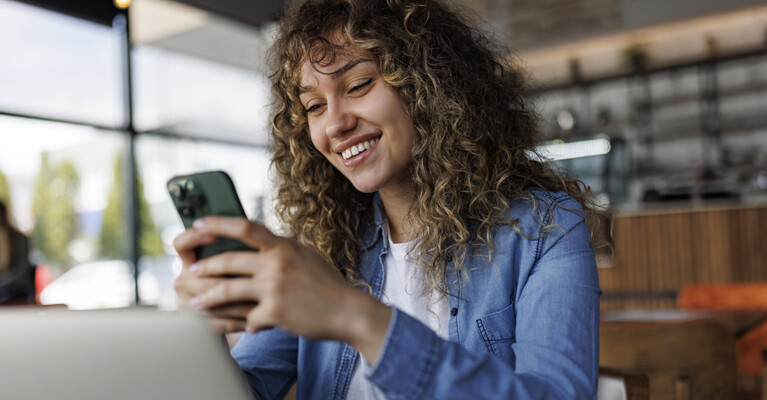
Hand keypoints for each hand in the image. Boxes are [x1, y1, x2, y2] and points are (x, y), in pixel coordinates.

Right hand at [173, 226, 251, 331]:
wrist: (230, 313)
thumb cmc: (241, 279)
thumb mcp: (239, 262)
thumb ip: (239, 251)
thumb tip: (253, 238)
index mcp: (190, 260)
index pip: (182, 243)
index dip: (194, 237)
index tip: (215, 235)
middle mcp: (183, 279)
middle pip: (202, 276)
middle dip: (230, 278)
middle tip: (257, 279)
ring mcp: (186, 302)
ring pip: (210, 300)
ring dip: (238, 304)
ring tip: (262, 304)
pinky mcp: (195, 323)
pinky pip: (215, 323)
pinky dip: (236, 322)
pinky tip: (253, 322)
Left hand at [182, 217, 391, 362]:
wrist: (349, 311)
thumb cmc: (327, 284)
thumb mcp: (305, 256)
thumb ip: (280, 249)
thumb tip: (258, 241)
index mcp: (283, 246)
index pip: (245, 227)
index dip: (217, 224)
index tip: (198, 224)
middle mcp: (277, 263)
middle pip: (229, 260)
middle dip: (205, 266)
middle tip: (191, 271)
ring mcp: (275, 288)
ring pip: (228, 290)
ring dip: (207, 297)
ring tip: (194, 302)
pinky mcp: (275, 312)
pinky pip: (248, 318)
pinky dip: (245, 323)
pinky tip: (245, 326)